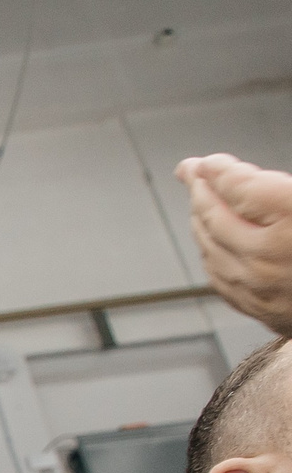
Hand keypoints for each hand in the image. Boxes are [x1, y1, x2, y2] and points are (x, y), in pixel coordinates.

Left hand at [178, 153, 291, 335]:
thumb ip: (279, 190)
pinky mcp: (268, 313)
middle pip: (216, 216)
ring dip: (201, 220)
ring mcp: (265, 289)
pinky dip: (211, 254)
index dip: (220, 169)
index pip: (240, 186)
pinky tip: (212, 243)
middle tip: (193, 172)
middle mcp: (273, 256)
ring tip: (200, 201)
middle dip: (202, 189)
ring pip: (212, 248)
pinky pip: (222, 280)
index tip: (208, 160)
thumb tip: (245, 181)